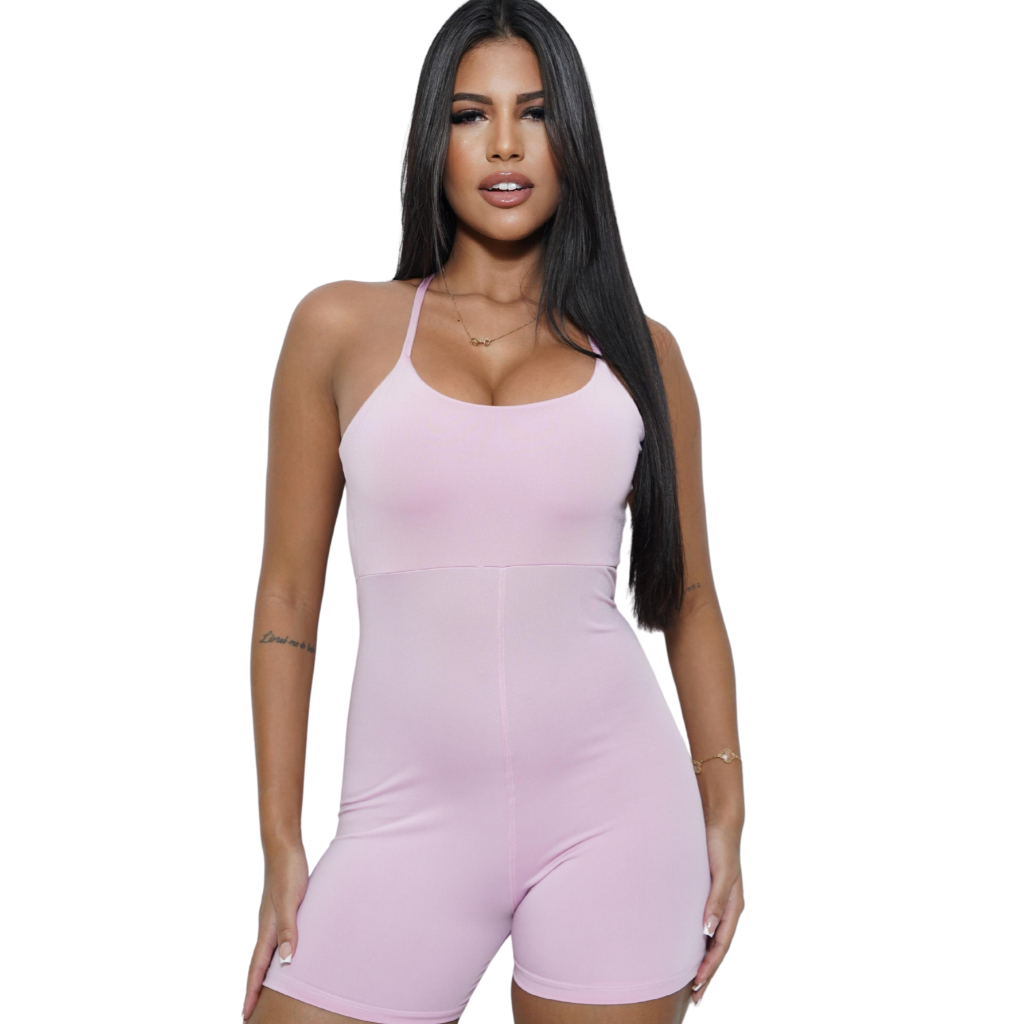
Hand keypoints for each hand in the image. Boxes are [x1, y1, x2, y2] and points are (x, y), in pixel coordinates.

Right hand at [243, 843, 308, 1019]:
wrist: (285, 847)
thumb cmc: (289, 872)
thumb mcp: (292, 901)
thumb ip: (289, 930)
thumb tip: (287, 962)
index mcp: (267, 929)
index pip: (257, 969)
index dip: (252, 992)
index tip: (245, 1015)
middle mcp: (267, 927)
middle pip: (258, 966)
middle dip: (254, 990)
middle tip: (250, 1014)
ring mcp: (273, 919)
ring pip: (267, 954)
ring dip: (264, 975)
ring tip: (264, 993)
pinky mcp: (281, 911)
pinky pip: (276, 941)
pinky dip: (276, 957)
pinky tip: (284, 958)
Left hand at [691, 822, 743, 1005]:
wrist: (718, 821)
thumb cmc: (720, 845)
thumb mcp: (720, 872)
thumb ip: (715, 900)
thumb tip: (708, 930)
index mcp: (734, 907)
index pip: (721, 945)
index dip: (710, 966)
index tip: (697, 985)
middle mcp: (728, 908)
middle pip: (718, 948)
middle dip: (708, 973)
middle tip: (696, 997)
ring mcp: (719, 902)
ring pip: (712, 939)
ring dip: (703, 960)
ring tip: (693, 982)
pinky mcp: (708, 894)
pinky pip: (705, 925)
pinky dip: (699, 942)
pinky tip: (689, 948)